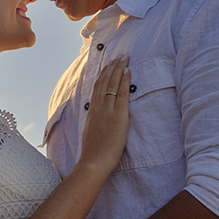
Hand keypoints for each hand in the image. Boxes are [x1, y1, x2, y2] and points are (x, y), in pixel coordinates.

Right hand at [79, 56, 129, 176]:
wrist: (93, 162)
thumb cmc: (93, 152)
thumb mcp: (90, 131)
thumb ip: (94, 120)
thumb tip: (97, 115)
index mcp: (92, 111)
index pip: (97, 87)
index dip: (104, 74)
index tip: (109, 64)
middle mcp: (99, 108)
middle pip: (105, 81)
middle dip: (112, 67)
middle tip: (120, 56)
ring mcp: (108, 111)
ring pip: (113, 84)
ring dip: (119, 69)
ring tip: (125, 59)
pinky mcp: (118, 117)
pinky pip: (122, 95)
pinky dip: (125, 82)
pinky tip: (129, 72)